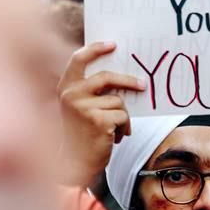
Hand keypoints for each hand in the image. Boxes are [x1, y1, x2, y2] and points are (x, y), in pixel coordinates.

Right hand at [56, 42, 144, 185]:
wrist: (75, 164)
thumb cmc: (82, 136)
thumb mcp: (80, 109)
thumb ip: (93, 92)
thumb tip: (122, 78)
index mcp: (66, 88)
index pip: (78, 59)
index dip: (95, 49)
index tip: (113, 45)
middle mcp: (71, 95)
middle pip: (107, 77)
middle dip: (128, 81)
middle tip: (143, 85)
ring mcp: (83, 107)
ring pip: (118, 101)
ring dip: (123, 117)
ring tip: (115, 130)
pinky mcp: (98, 120)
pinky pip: (122, 116)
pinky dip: (124, 127)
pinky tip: (115, 138)